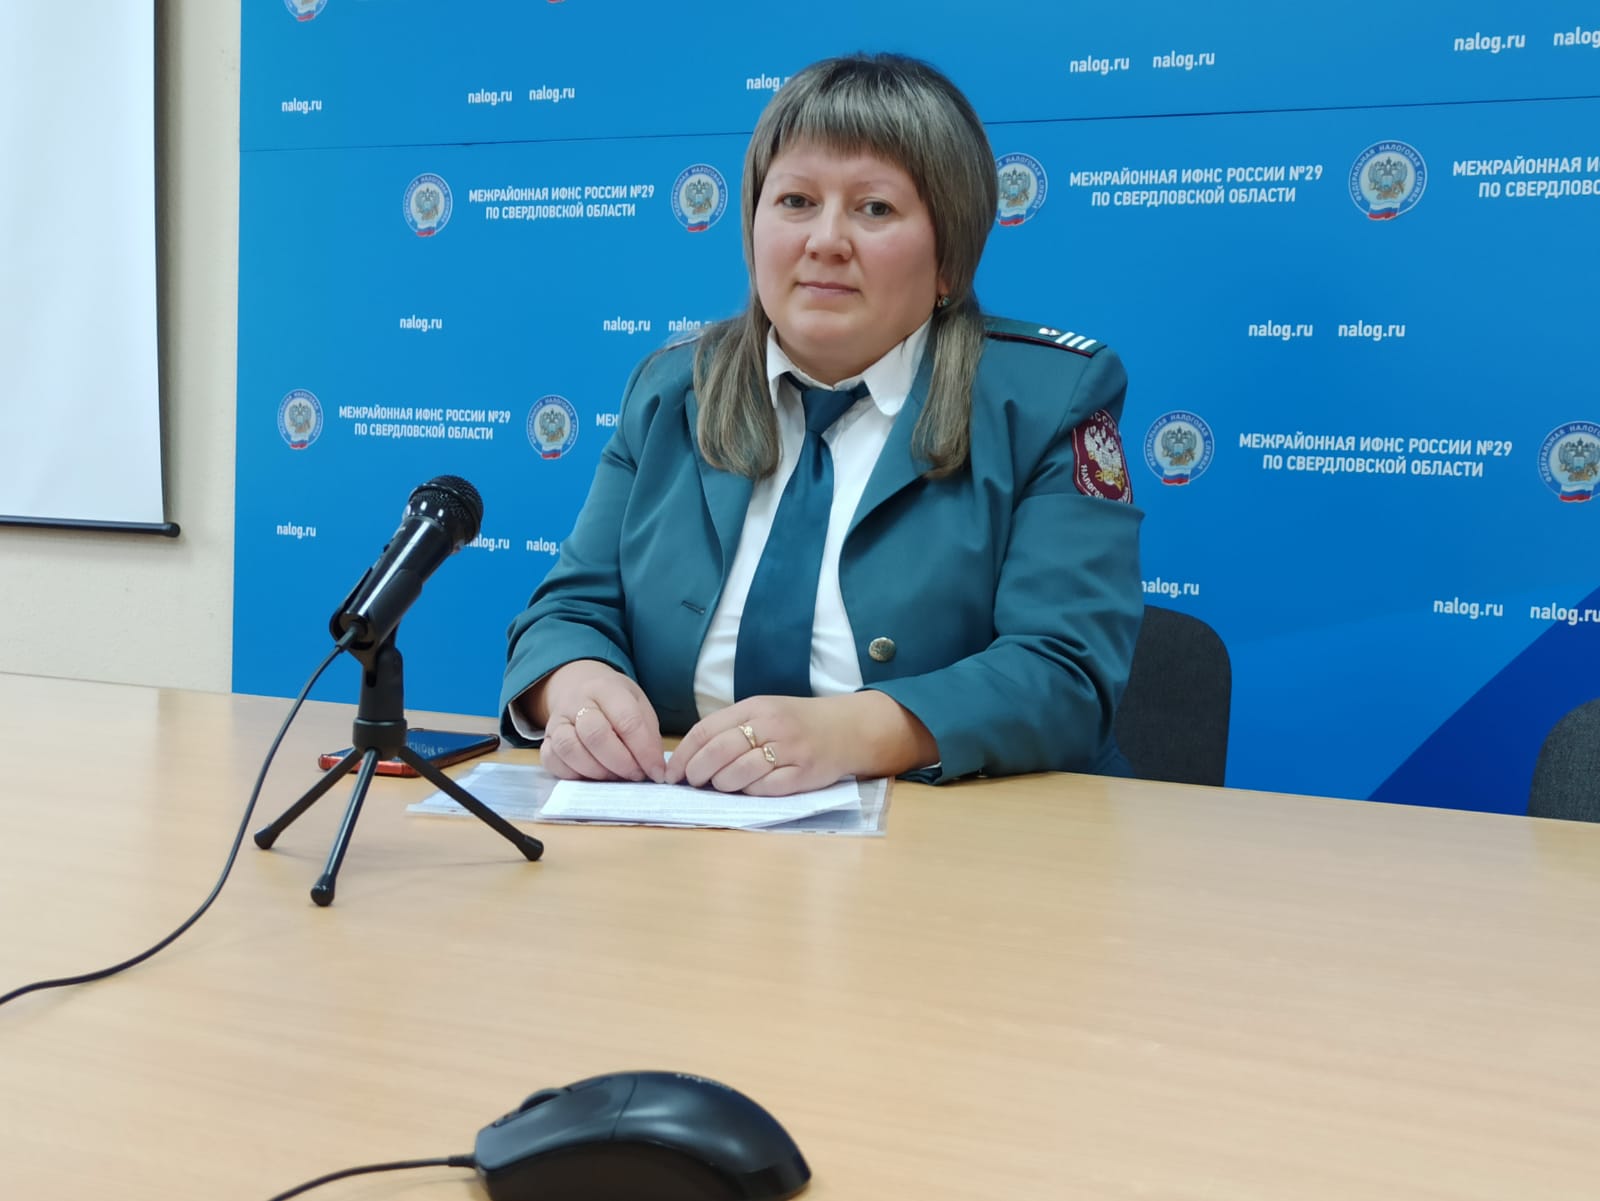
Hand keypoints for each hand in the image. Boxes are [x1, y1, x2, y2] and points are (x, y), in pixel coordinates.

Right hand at [533, 660, 665, 782]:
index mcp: (606, 688)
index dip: (644, 751)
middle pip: (595, 735)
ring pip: (569, 749)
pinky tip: (592, 776)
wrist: (577, 688)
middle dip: (621, 762)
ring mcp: (556, 721)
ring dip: (597, 771)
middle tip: (636, 775)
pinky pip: (552, 761)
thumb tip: (655, 768)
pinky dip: (574, 774)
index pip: (627, 720)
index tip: (657, 771)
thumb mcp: (638, 705)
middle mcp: (576, 702)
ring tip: (615, 776)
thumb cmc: (615, 702)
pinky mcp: (544, 740)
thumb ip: (647, 734)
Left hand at [664, 695, 863, 795]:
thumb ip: (731, 728)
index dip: (685, 754)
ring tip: (720, 785)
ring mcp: (789, 749)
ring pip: (739, 772)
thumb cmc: (798, 723)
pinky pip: (766, 787)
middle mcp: (771, 725)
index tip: (672, 772)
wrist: (848, 729)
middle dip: (697, 771)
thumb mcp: (764, 712)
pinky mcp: (803, 773)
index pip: (707, 730)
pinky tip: (748, 788)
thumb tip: (690, 756)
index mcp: (755, 707)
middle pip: (719, 751)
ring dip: (721, 783)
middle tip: (692, 782)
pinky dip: (750, 791)